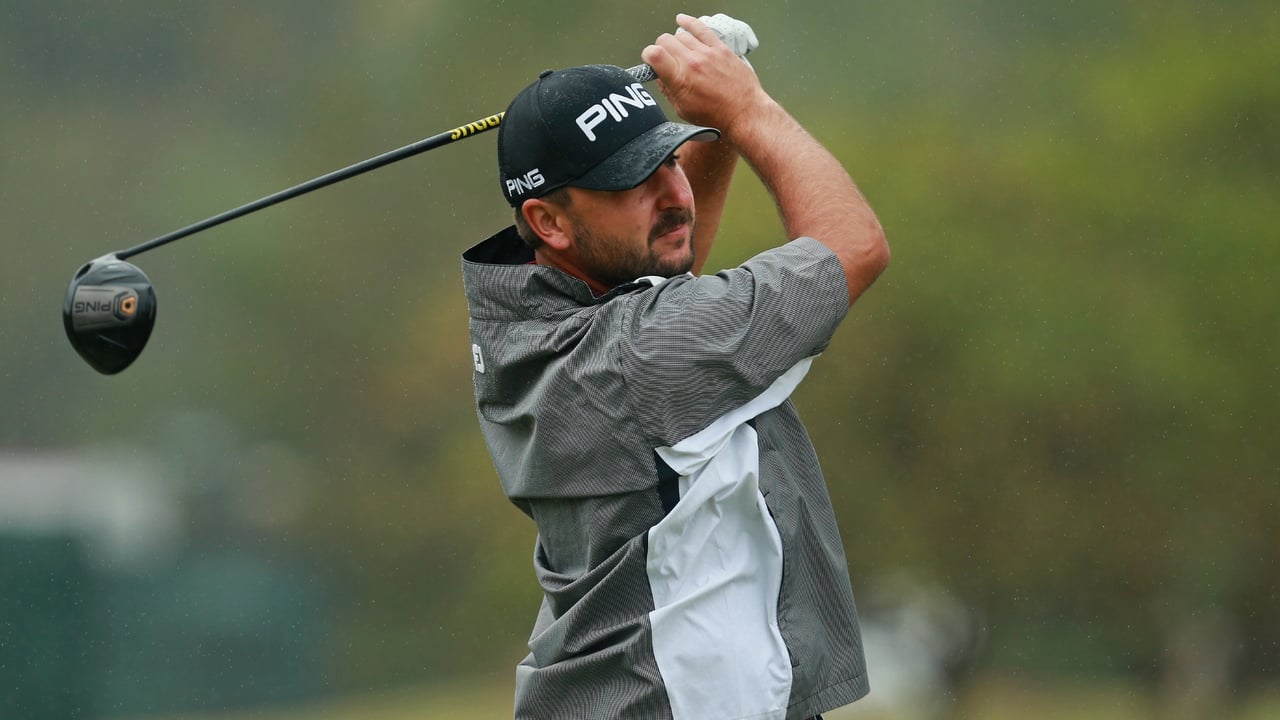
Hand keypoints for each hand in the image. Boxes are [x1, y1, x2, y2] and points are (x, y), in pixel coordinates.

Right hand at [641, 14, 768, 135]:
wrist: (744, 112)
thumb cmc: (716, 115)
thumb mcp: (683, 110)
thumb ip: (667, 90)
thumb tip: (659, 77)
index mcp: (680, 79)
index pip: (654, 54)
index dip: (648, 56)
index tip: (650, 61)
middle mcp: (692, 62)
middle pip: (664, 40)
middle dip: (660, 48)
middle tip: (665, 59)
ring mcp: (707, 53)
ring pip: (681, 35)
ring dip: (675, 42)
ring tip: (679, 52)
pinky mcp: (720, 48)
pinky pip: (701, 28)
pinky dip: (689, 22)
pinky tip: (681, 20)